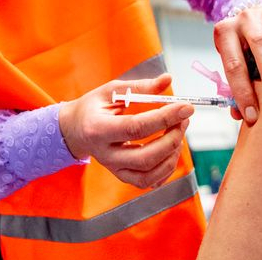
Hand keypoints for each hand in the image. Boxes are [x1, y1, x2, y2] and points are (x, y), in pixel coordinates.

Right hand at [58, 74, 192, 188]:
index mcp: (98, 129)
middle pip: (146, 157)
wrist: (75, 130)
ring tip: (178, 133)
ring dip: (172, 155)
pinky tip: (170, 150)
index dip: (165, 118)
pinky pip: (148, 182)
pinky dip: (166, 169)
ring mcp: (113, 169)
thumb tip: (167, 80)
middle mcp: (105, 154)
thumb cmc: (94, 107)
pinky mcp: (122, 176)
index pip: (136, 127)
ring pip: (149, 174)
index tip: (186, 107)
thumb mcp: (112, 90)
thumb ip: (140, 87)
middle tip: (184, 120)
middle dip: (172, 139)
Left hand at [213, 0, 261, 123]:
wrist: (240, 16)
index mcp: (224, 33)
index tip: (252, 115)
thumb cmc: (239, 48)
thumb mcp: (232, 63)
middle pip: (257, 44)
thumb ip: (235, 85)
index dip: (242, 92)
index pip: (233, 65)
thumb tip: (238, 114)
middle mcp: (243, 18)